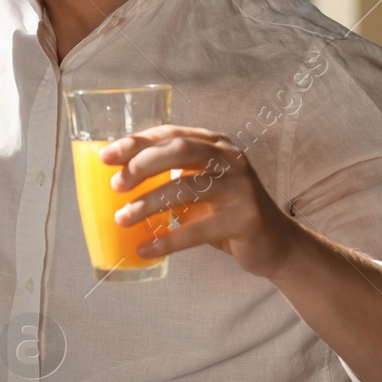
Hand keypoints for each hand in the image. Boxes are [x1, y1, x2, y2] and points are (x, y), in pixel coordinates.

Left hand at [103, 126, 299, 278]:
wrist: (275, 243)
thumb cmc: (225, 211)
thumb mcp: (201, 185)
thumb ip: (172, 174)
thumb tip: (117, 178)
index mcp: (216, 144)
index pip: (171, 133)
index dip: (136, 143)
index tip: (106, 157)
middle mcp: (231, 159)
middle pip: (180, 150)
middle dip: (142, 165)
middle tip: (117, 186)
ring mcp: (241, 188)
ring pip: (185, 189)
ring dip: (147, 205)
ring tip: (122, 219)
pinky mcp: (246, 219)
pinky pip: (197, 230)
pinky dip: (167, 241)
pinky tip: (145, 248)